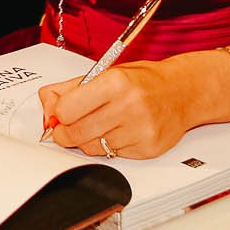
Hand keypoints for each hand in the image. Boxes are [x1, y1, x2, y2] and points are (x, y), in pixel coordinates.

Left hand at [39, 61, 192, 159]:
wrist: (183, 92)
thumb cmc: (144, 81)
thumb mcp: (106, 73)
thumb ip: (71, 88)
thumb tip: (47, 104)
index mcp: (115, 82)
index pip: (67, 109)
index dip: (57, 115)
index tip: (57, 115)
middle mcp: (128, 106)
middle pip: (76, 133)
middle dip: (65, 133)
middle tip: (66, 128)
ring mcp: (139, 130)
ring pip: (93, 148)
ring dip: (89, 140)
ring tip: (100, 125)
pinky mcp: (147, 149)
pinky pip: (113, 156)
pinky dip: (109, 147)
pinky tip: (119, 132)